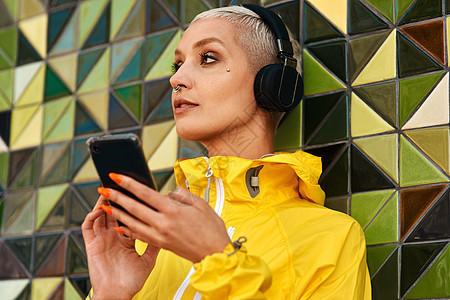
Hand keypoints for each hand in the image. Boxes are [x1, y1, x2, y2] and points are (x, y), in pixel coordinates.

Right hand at [82, 196, 159, 299]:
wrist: (118, 296)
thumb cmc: (131, 282)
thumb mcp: (148, 260)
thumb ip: (154, 243)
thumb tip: (164, 228)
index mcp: (126, 239)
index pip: (128, 216)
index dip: (131, 204)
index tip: (137, 192)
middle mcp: (113, 237)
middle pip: (113, 212)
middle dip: (116, 197)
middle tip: (119, 184)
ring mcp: (102, 240)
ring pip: (100, 215)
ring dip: (103, 202)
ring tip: (109, 191)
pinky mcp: (92, 245)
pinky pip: (88, 226)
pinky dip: (93, 215)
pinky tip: (100, 209)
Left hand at [98, 173, 230, 262]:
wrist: (215, 253)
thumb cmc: (211, 230)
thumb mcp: (200, 204)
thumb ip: (182, 194)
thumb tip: (169, 193)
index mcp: (173, 211)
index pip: (145, 194)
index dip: (129, 184)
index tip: (117, 177)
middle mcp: (163, 224)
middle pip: (134, 208)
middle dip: (116, 197)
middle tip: (103, 189)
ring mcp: (160, 236)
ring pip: (132, 223)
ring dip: (117, 213)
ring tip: (106, 205)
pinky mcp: (160, 245)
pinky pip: (139, 236)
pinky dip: (127, 230)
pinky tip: (120, 226)